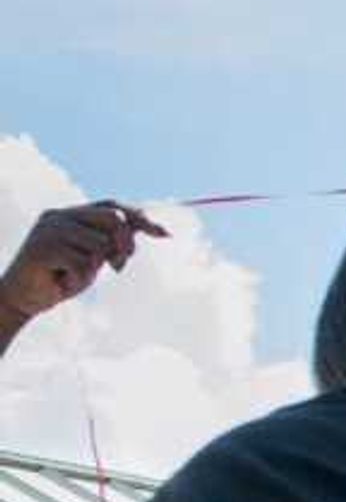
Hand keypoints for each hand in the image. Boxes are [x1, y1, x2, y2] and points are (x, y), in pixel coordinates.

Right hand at [1, 202, 161, 329]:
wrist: (24, 296)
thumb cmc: (62, 276)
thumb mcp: (93, 256)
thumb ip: (112, 240)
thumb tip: (149, 227)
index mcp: (72, 214)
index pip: (113, 206)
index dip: (141, 218)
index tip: (166, 234)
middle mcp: (60, 215)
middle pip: (114, 219)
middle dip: (126, 245)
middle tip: (118, 266)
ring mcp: (50, 230)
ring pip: (100, 245)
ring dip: (96, 268)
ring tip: (77, 276)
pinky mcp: (43, 248)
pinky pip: (83, 264)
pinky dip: (80, 279)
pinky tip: (64, 282)